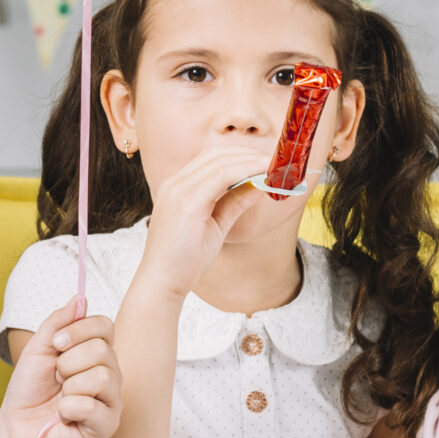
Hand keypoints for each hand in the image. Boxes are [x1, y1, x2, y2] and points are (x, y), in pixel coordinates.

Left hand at [0, 304, 121, 437]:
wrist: (15, 426)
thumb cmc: (29, 388)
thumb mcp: (38, 348)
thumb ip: (58, 323)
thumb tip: (80, 297)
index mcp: (97, 354)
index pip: (105, 326)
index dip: (78, 330)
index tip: (56, 344)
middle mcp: (111, 375)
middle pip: (101, 351)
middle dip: (67, 363)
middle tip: (56, 379)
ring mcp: (111, 402)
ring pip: (101, 377)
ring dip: (69, 386)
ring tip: (60, 398)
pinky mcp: (106, 427)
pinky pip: (93, 406)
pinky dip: (68, 408)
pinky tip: (63, 416)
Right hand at [130, 138, 274, 300]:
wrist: (162, 284)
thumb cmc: (184, 260)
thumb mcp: (215, 226)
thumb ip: (233, 203)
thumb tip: (259, 185)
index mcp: (177, 188)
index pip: (210, 159)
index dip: (240, 156)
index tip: (266, 162)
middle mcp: (175, 183)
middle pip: (216, 154)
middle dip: (248, 154)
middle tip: (276, 161)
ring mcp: (178, 191)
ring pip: (220, 161)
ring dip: (251, 160)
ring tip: (275, 166)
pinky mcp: (187, 203)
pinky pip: (222, 176)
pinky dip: (246, 171)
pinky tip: (263, 176)